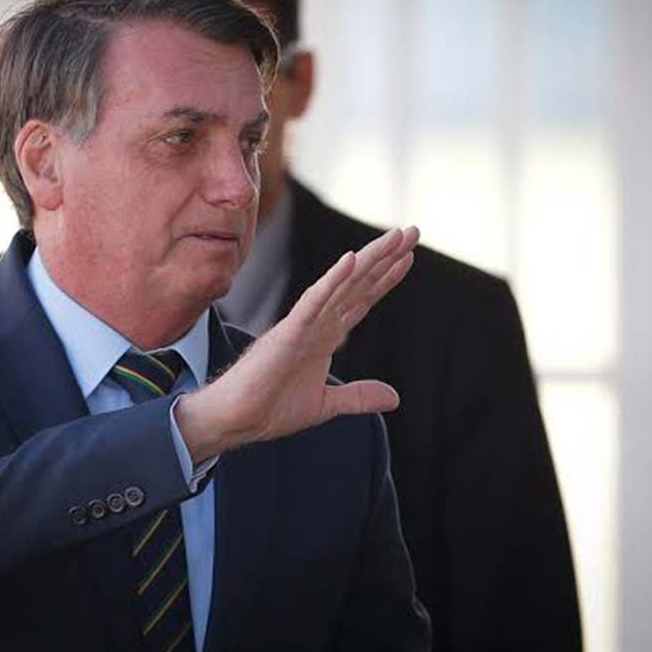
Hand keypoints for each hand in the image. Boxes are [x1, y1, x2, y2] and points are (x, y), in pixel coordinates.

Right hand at [176, 227, 419, 461]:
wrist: (238, 420)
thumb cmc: (271, 408)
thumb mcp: (327, 405)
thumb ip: (359, 397)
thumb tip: (394, 397)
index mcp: (324, 336)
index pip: (361, 299)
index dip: (385, 278)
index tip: (408, 257)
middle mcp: (317, 323)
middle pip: (358, 283)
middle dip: (386, 257)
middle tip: (413, 230)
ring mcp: (303, 324)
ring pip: (342, 284)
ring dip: (370, 259)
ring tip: (397, 236)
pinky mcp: (288, 333)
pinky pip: (313, 302)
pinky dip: (332, 281)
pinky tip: (351, 260)